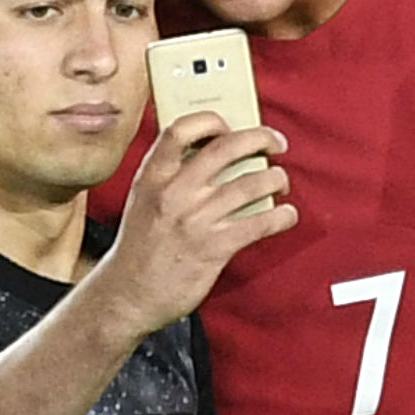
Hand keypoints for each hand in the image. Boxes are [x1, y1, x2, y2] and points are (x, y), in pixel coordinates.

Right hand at [94, 113, 298, 332]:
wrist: (128, 295)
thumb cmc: (140, 247)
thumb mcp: (143, 201)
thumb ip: (170, 176)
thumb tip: (214, 154)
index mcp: (152, 177)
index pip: (180, 130)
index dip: (210, 120)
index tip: (229, 124)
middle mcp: (174, 192)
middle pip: (227, 148)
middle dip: (261, 138)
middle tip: (276, 143)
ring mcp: (196, 219)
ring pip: (251, 183)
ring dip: (276, 179)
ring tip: (281, 181)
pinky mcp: (215, 247)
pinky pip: (260, 223)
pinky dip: (281, 216)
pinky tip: (286, 215)